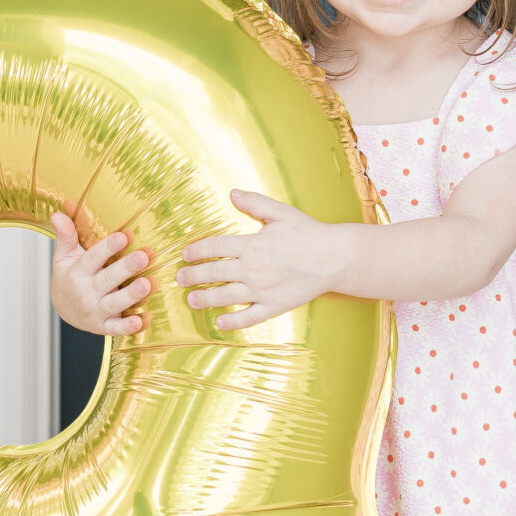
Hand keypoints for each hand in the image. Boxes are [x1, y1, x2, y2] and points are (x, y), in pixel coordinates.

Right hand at [49, 213, 150, 336]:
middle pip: (107, 279)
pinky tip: (141, 321)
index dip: (108, 247)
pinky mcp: (103, 325)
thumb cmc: (69, 277)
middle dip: (126, 268)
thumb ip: (66, 236)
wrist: (63, 309)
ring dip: (131, 295)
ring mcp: (95, 310)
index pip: (93, 258)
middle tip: (144, 256)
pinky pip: (116, 328)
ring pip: (114, 303)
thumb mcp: (63, 256)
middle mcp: (87, 291)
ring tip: (147, 284)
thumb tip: (58, 213)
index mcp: (78, 272)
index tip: (124, 236)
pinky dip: (127, 327)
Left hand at [177, 190, 346, 329]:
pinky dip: (232, 322)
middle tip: (180, 278)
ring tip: (191, 300)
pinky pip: (248, 317)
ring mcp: (262, 290)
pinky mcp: (274, 306)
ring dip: (205, 298)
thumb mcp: (281, 213)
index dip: (196, 250)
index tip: (185, 254)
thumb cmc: (309, 233)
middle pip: (215, 272)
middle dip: (193, 275)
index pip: (215, 246)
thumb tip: (232, 193)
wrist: (335, 258)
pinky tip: (219, 322)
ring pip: (225, 296)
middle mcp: (253, 268)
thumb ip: (255, 203)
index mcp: (252, 244)